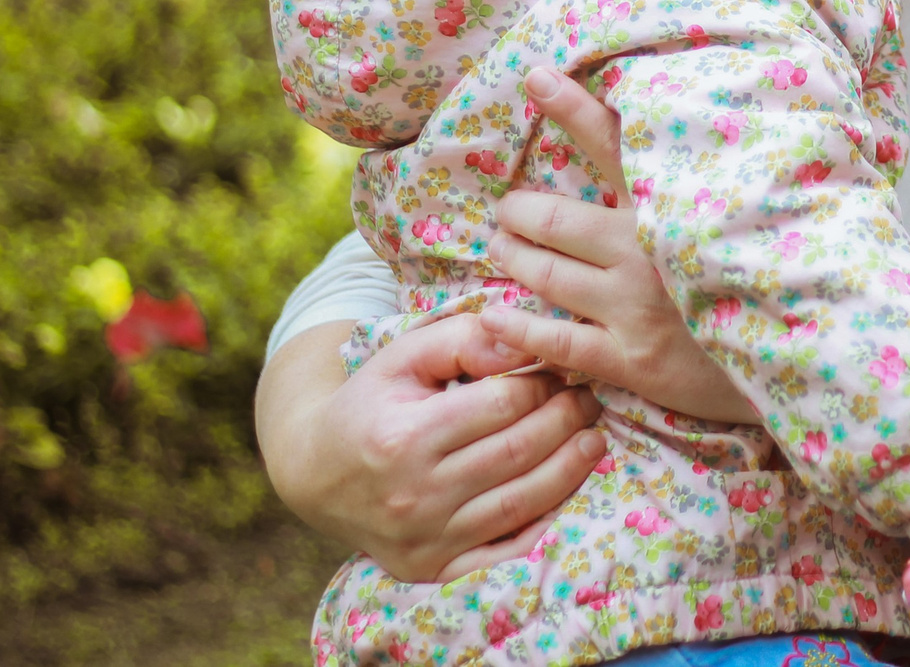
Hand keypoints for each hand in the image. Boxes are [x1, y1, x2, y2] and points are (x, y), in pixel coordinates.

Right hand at [254, 312, 606, 583]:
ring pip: (521, 503)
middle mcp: (414, 494)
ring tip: (593, 439)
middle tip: (589, 401)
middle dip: (566, 421)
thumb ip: (464, 340)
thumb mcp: (403, 357)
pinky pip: (506, 553)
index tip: (563, 371)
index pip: (502, 405)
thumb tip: (524, 342)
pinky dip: (547, 525)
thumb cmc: (370, 403)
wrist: (316, 473)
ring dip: (570, 469)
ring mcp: (425, 539)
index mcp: (405, 436)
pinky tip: (570, 493)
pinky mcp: (433, 569)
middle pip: (517, 453)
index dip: (544, 384)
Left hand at [480, 66, 759, 424]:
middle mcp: (646, 250)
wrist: (810, 356)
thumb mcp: (755, 214)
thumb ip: (716, 180)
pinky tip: (491, 315)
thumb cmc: (779, 277)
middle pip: (554, 218)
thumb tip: (703, 141)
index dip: (572, 109)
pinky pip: (555, 339)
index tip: (537, 77)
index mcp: (676, 206)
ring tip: (500, 249)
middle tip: (507, 210)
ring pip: (545, 273)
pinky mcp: (630, 359)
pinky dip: (514, 326)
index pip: (614, 145)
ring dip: (511, 257)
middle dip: (518, 211)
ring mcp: (634, 307)